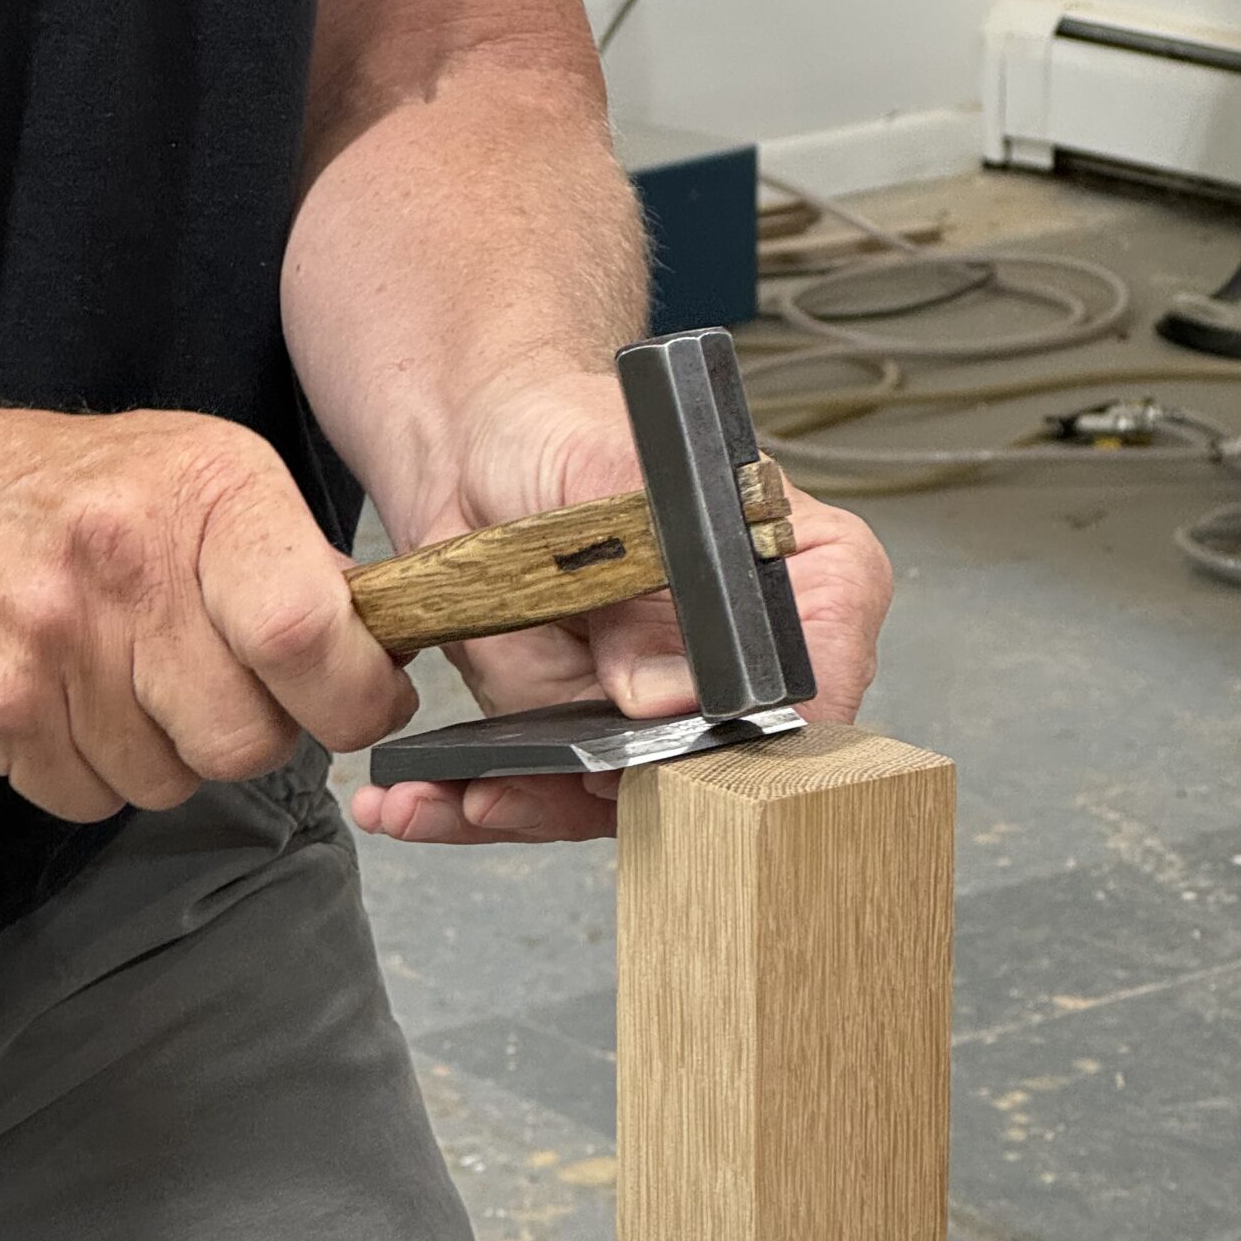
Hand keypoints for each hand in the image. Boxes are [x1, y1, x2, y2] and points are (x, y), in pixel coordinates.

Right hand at [0, 401, 415, 820]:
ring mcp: (44, 640)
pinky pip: (85, 799)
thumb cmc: (77, 494)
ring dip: (162, 756)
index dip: (352, 697)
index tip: (356, 702)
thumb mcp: (204, 477)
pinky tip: (62, 698)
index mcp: (205, 492)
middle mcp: (122, 561)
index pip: (304, 634)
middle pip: (244, 740)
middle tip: (206, 683)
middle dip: (246, 735)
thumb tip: (386, 656)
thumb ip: (298, 566)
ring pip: (169, 784)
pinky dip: (87, 770)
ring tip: (120, 677)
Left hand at [350, 371, 893, 844]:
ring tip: (465, 798)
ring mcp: (664, 718)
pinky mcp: (585, 742)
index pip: (816, 687)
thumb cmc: (564, 431)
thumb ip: (658, 567)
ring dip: (532, 809)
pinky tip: (424, 803)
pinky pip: (545, 798)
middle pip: (718, 772)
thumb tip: (670, 695)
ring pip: (621, 804)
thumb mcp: (612, 472)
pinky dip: (479, 808)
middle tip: (551, 787)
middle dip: (625, 795)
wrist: (473, 449)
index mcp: (805, 584)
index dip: (751, 736)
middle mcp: (745, 670)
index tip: (674, 748)